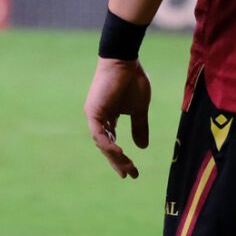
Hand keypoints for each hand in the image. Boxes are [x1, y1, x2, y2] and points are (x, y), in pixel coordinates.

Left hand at [84, 59, 151, 179]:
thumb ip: (139, 127)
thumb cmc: (132, 81)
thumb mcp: (139, 109)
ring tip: (127, 167)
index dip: (122, 158)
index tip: (133, 171)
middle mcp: (98, 119)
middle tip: (130, 175)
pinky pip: (99, 133)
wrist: (125, 61)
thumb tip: (142, 147)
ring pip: (102, 143)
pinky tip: (119, 153)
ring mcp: (94, 116)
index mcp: (108, 118)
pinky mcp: (93, 111)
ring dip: (115, 156)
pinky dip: (107, 144)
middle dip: (118, 162)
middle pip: (107, 147)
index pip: (113, 143)